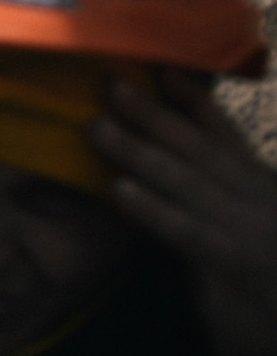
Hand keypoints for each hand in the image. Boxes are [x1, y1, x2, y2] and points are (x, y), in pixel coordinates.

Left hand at [88, 72, 276, 355]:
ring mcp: (248, 230)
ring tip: (96, 127)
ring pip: (184, 181)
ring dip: (137, 151)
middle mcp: (257, 200)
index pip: (221, 136)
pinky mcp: (234, 263)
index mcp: (259, 188)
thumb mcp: (245, 231)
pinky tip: (119, 191)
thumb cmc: (264, 288)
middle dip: (152, 114)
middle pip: (196, 149)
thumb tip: (158, 167)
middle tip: (108, 84)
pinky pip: (185, 231)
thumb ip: (213, 199)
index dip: (191, 101)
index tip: (159, 68)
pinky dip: (152, 209)